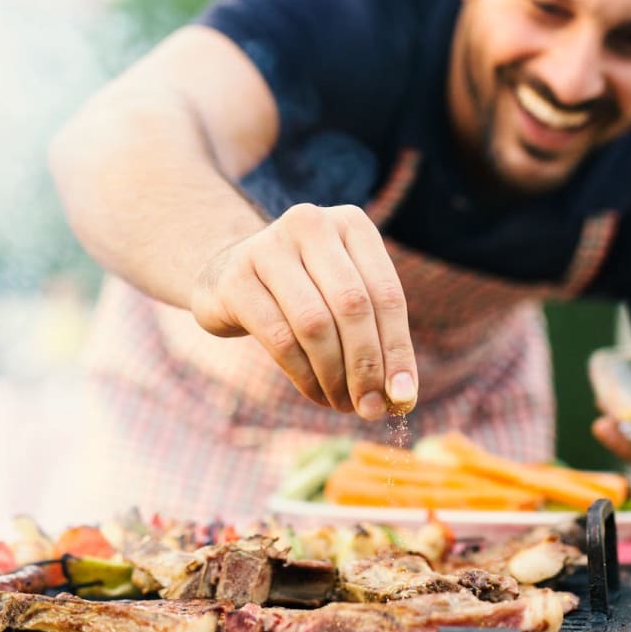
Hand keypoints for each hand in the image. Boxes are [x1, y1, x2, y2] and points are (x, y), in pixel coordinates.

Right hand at [191, 203, 417, 420]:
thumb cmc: (302, 291)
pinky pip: (280, 338)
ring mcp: (268, 247)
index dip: (398, 349)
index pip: (386, 293)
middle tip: (370, 408)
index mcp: (351, 223)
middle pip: (352, 306)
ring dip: (334, 375)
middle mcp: (311, 223)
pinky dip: (304, 375)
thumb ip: (376, 336)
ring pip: (315, 324)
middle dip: (366, 366)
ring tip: (342, 403)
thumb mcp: (343, 297)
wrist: (227, 276)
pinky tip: (315, 392)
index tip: (403, 395)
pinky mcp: (235, 279)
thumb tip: (402, 396)